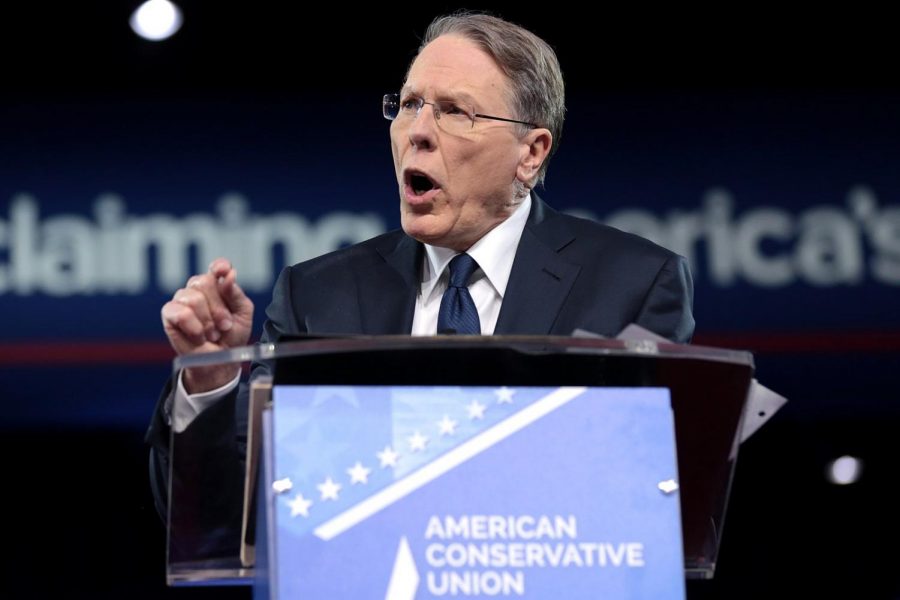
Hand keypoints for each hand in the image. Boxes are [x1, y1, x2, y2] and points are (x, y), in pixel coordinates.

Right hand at [161, 258, 254, 392]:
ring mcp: (182, 299)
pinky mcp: (169, 313)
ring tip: (212, 333)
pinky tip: (198, 335)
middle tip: (224, 326)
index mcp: (218, 285)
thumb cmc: (232, 336)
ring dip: (207, 321)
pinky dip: (193, 327)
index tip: (223, 271)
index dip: (219, 266)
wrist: (220, 360)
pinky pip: (180, 312)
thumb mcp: (243, 314)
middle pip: (205, 282)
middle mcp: (198, 289)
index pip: (217, 267)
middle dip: (218, 308)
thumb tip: (228, 275)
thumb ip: (236, 294)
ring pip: (193, 298)